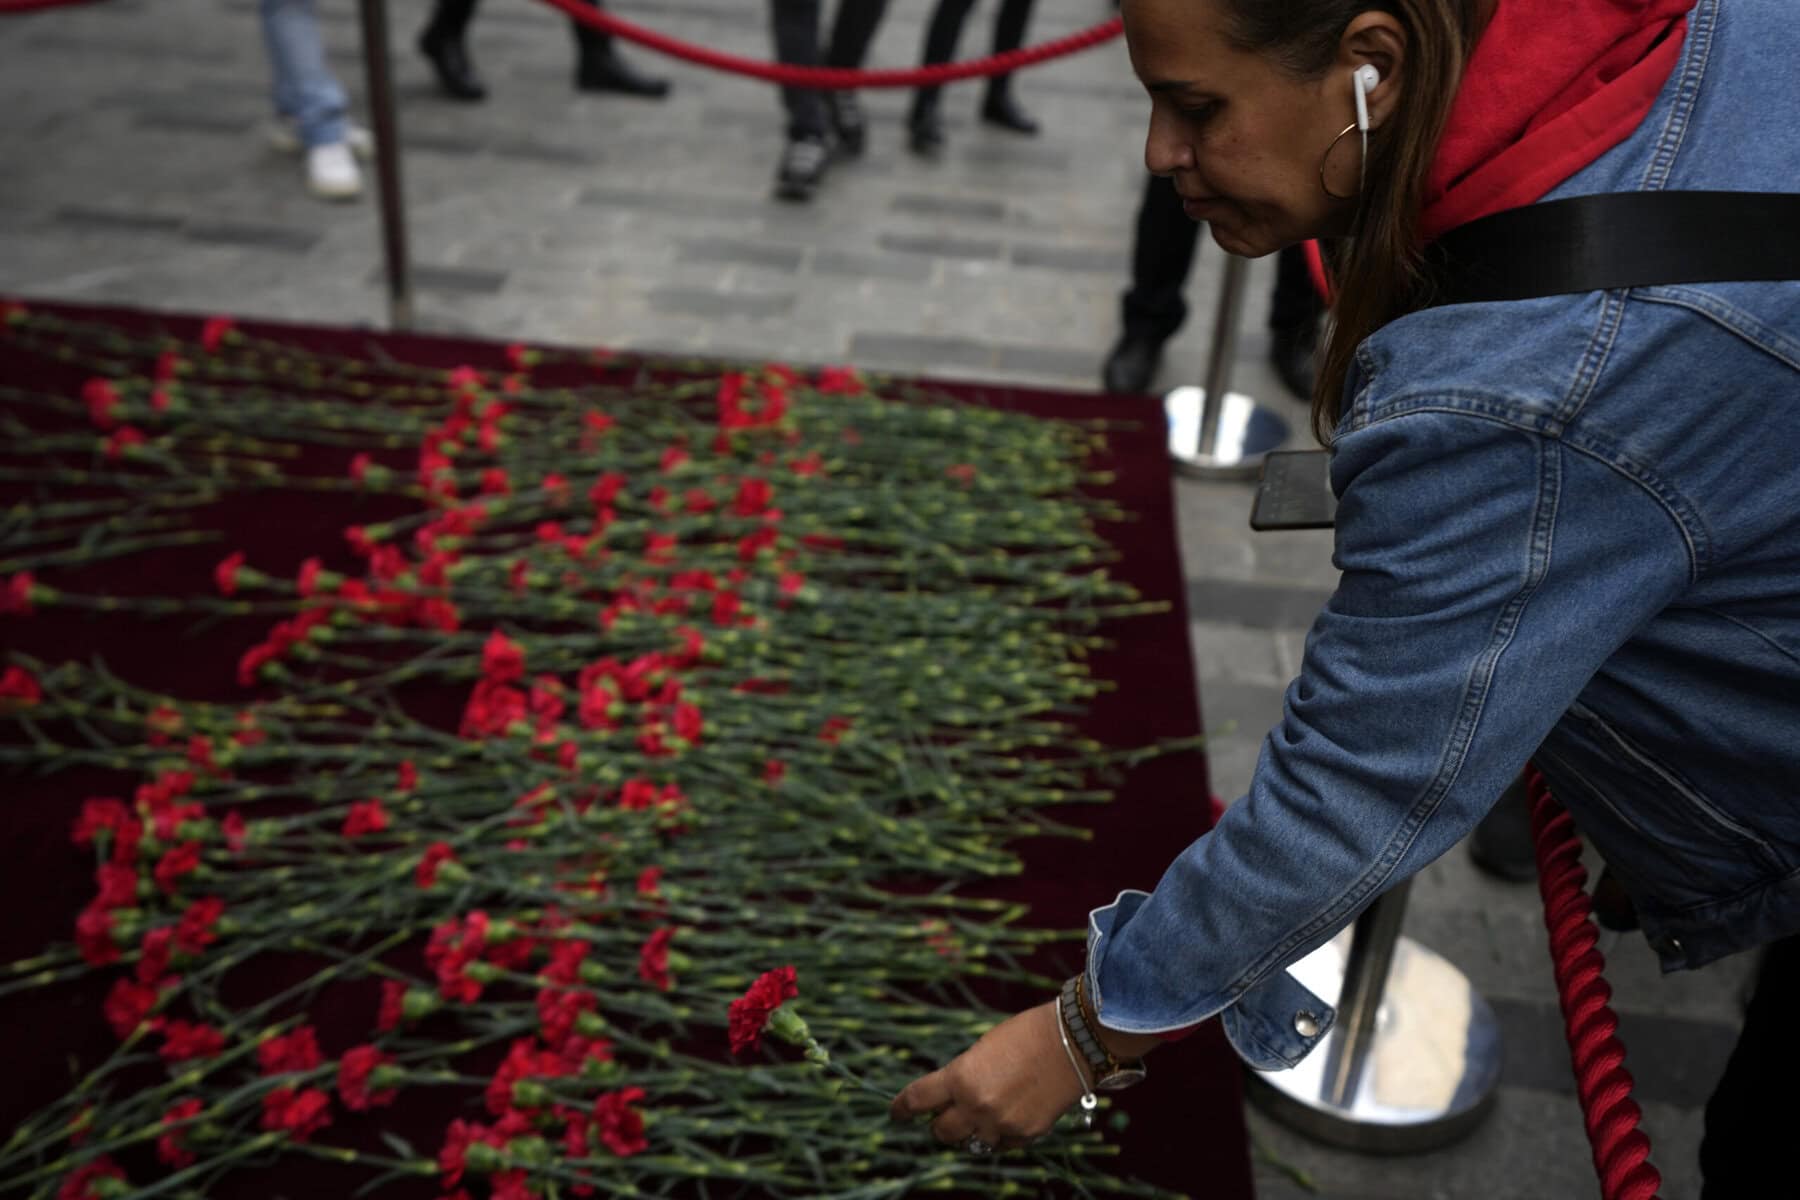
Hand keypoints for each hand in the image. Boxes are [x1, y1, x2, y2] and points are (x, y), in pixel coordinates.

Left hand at [888, 1001, 1084, 1151]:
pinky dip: (999, 1134)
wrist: (1073, 1042)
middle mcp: (977, 1106)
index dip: (901, 1108)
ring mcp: (1002, 1124)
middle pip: (941, 1131)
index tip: (895, 1113)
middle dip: (939, 1123)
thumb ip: (962, 1076)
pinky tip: (1007, 1116)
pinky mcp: (1026, 1135)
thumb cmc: (1026, 1034)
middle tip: (943, 1115)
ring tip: (979, 1116)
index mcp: (961, 1077)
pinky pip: (1002, 1144)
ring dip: (970, 1132)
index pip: (917, 1100)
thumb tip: (948, 1096)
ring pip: (971, 1143)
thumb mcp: (982, 1048)